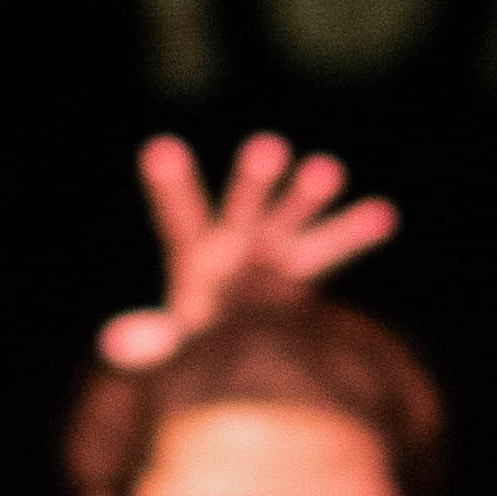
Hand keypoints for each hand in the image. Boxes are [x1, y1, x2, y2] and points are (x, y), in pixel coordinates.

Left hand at [100, 132, 400, 368]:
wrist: (231, 345)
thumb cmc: (195, 343)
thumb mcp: (171, 345)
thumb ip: (146, 341)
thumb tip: (113, 343)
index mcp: (193, 256)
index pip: (179, 216)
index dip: (171, 188)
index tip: (160, 150)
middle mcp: (232, 243)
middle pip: (242, 209)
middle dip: (255, 183)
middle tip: (268, 149)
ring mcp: (270, 251)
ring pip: (289, 219)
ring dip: (307, 197)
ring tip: (327, 170)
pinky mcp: (300, 267)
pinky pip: (331, 249)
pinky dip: (354, 232)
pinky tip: (383, 213)